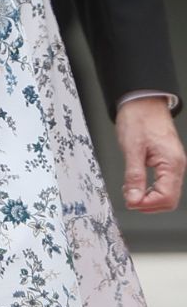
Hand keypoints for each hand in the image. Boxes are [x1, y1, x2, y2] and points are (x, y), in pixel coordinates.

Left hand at [116, 96, 185, 211]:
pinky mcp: (168, 161)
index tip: (130, 203)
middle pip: (170, 199)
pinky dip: (151, 189)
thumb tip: (133, 198)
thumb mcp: (131, 149)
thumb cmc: (139, 118)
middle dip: (150, 205)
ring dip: (150, 198)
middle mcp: (177, 165)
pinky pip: (164, 183)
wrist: (143, 102)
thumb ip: (134, 176)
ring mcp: (174, 163)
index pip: (166, 197)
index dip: (147, 204)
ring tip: (131, 194)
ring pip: (167, 193)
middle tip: (130, 201)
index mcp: (171, 163)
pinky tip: (137, 186)